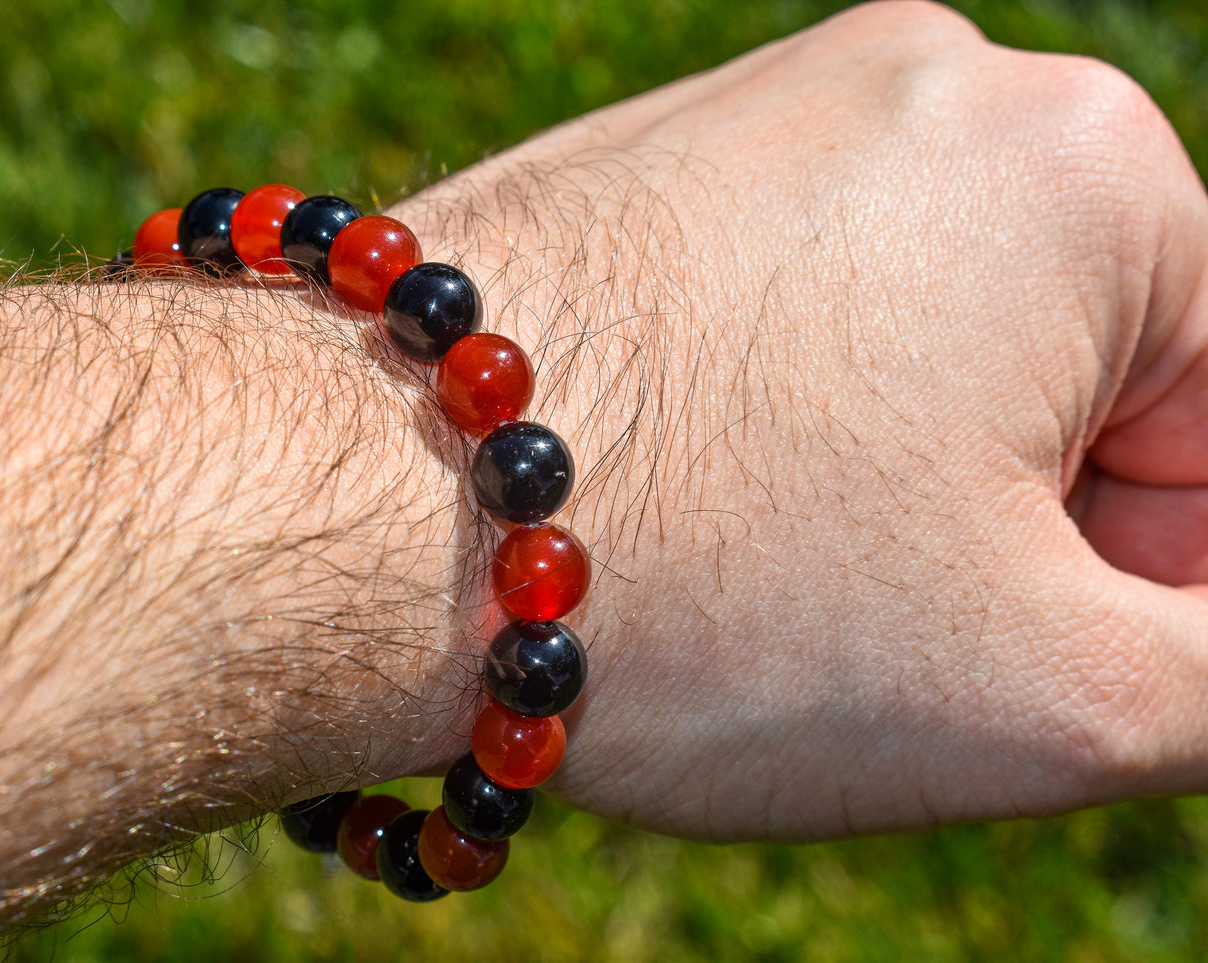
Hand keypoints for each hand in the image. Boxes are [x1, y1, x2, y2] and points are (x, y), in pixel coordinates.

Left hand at [391, 0, 1207, 839]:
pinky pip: (774, 324)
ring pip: (910, 360)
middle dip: (1002, 536)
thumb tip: (1207, 614)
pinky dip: (762, 436)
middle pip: (1060, 382)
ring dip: (879, 496)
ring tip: (751, 582)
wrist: (345, 509)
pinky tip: (676, 518)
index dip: (1148, 587)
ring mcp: (754, 116)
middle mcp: (919, 91)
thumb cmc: (707, 599)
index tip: (1017, 662)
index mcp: (1078, 170)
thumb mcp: (1055, 693)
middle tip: (861, 640)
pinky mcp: (633, 170)